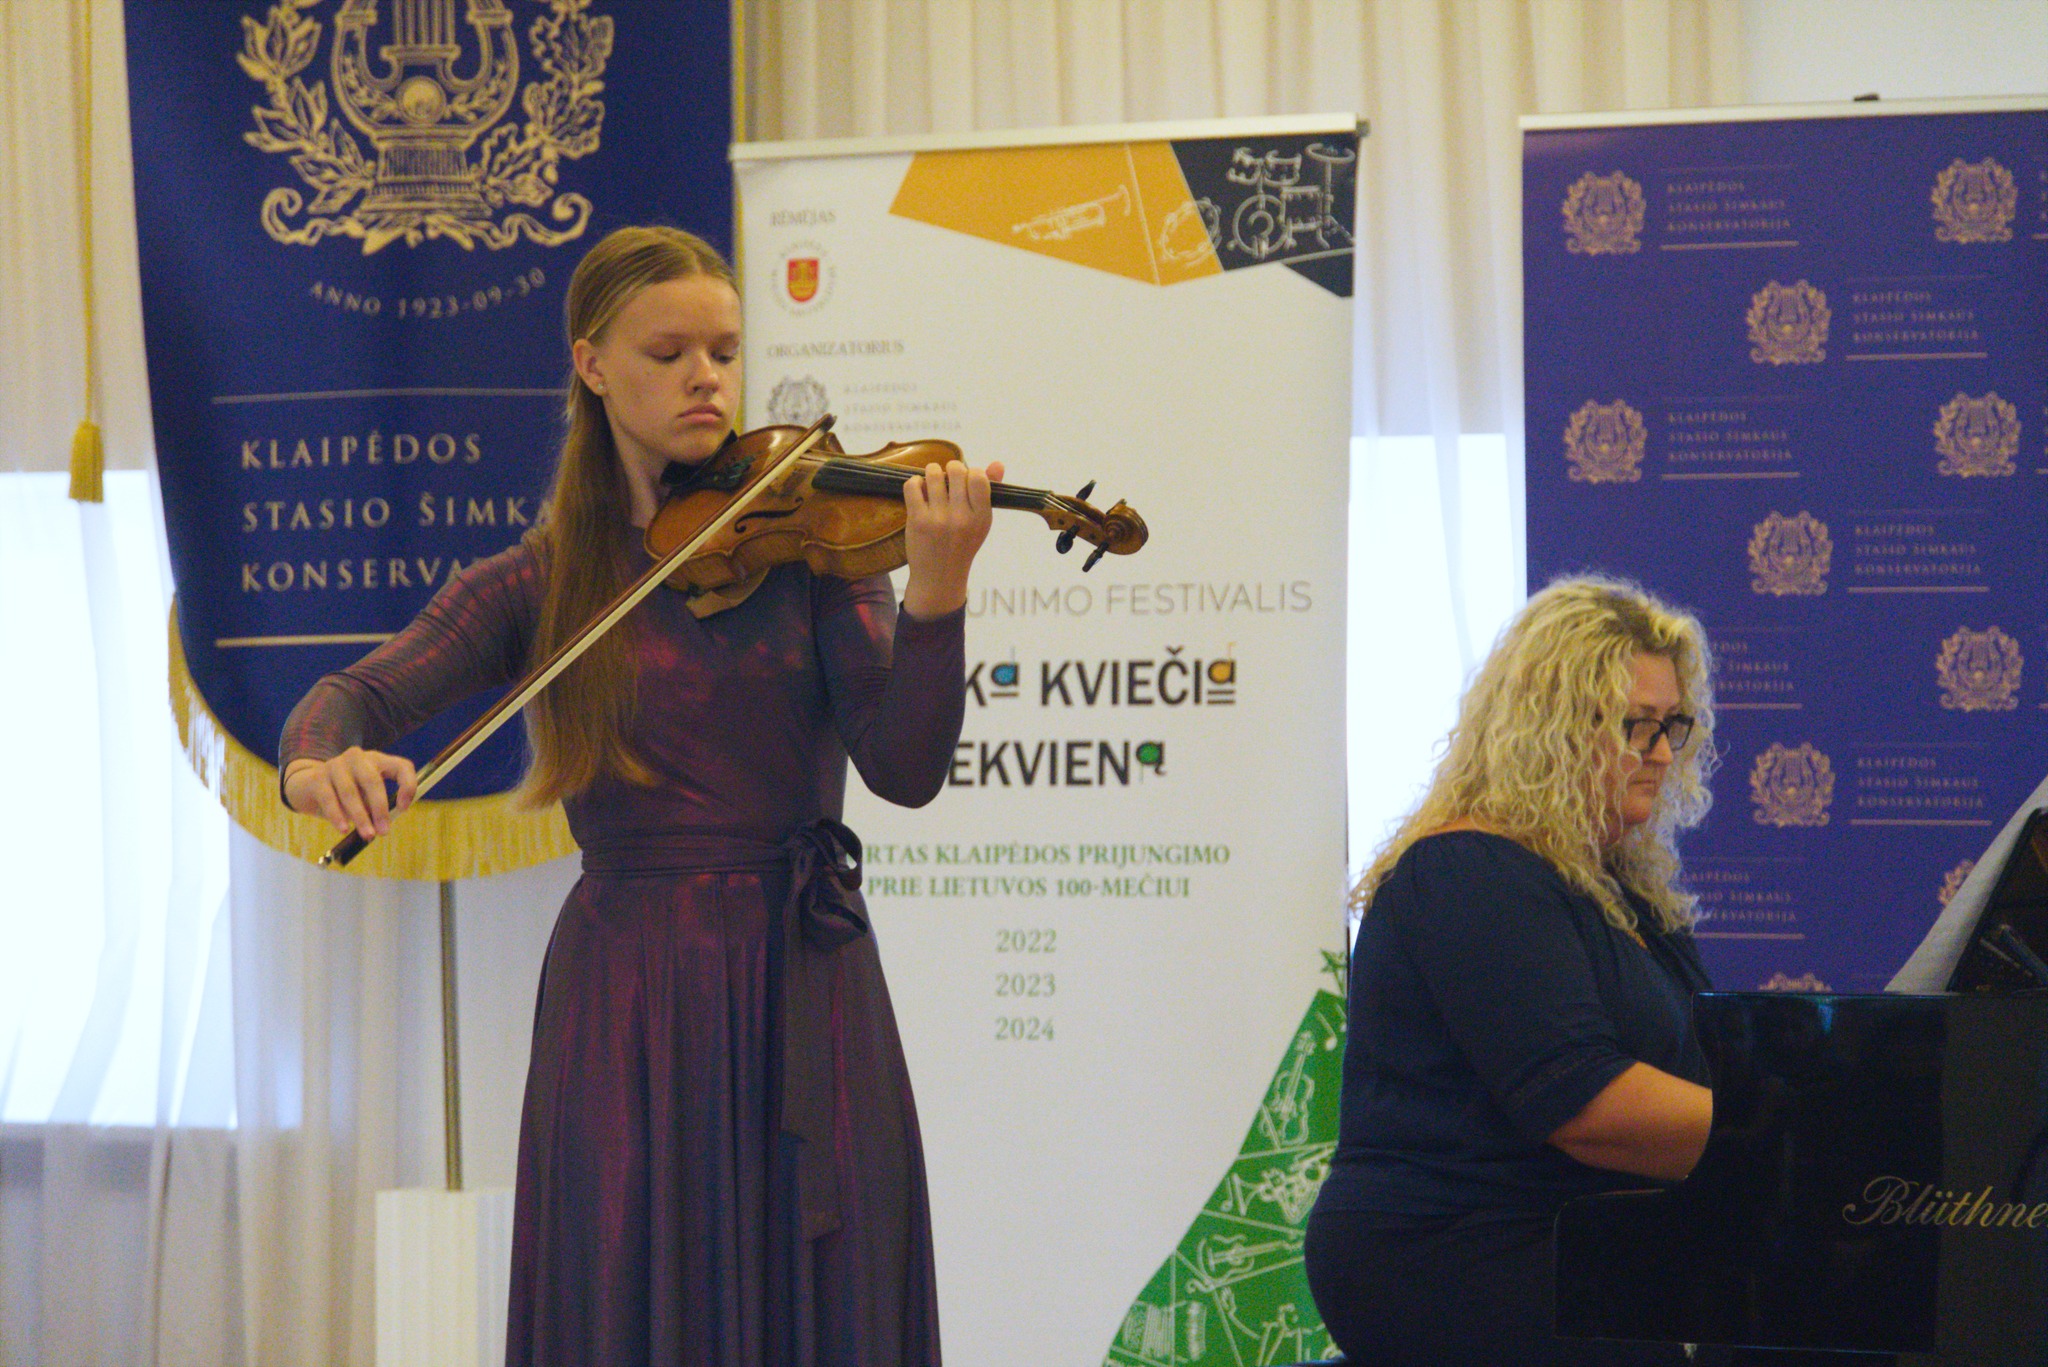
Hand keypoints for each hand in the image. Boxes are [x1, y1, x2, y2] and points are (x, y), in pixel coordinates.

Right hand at [283, 747, 417, 839]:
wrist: (308, 786)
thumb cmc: (346, 794)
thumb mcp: (366, 796)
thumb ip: (377, 805)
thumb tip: (384, 825)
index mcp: (377, 760)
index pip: (401, 766)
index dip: (407, 786)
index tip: (403, 808)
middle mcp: (358, 758)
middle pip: (372, 781)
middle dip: (379, 809)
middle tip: (384, 832)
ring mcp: (336, 765)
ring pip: (350, 791)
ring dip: (360, 816)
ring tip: (367, 835)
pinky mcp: (317, 778)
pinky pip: (329, 798)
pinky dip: (337, 815)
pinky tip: (344, 829)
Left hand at [901, 459, 1003, 619]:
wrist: (939, 578)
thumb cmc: (962, 545)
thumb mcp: (981, 523)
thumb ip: (988, 492)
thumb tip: (997, 463)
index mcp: (982, 517)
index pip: (979, 477)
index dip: (971, 472)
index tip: (965, 481)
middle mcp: (962, 517)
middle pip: (956, 470)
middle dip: (950, 469)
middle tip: (947, 480)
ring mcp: (939, 519)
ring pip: (933, 474)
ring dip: (931, 472)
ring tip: (932, 482)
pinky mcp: (918, 521)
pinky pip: (913, 485)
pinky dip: (915, 482)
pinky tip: (919, 490)